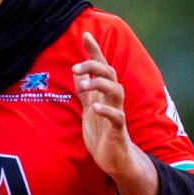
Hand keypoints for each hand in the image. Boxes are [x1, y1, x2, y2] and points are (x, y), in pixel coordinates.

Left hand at [72, 32, 158, 194]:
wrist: (114, 159)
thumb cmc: (102, 132)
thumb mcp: (89, 108)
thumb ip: (85, 90)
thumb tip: (78, 72)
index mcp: (104, 93)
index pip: (101, 66)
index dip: (94, 50)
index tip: (85, 34)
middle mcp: (112, 99)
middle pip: (109, 73)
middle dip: (93, 65)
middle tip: (75, 67)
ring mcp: (117, 113)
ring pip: (115, 90)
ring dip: (100, 84)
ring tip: (84, 85)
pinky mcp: (118, 130)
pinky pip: (116, 117)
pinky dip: (106, 111)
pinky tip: (95, 107)